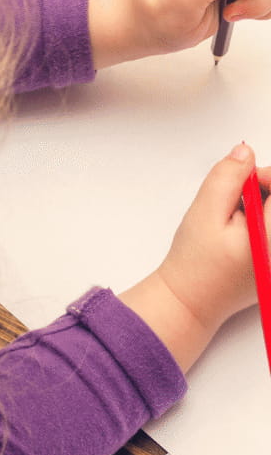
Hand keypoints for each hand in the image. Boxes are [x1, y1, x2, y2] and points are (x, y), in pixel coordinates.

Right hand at [119, 143, 269, 371]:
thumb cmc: (195, 263)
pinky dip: (261, 220)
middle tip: (236, 199)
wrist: (191, 301)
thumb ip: (226, 178)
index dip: (266, 176)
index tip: (243, 179)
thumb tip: (245, 153)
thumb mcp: (204, 212)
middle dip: (263, 190)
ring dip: (262, 205)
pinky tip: (242, 231)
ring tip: (235, 220)